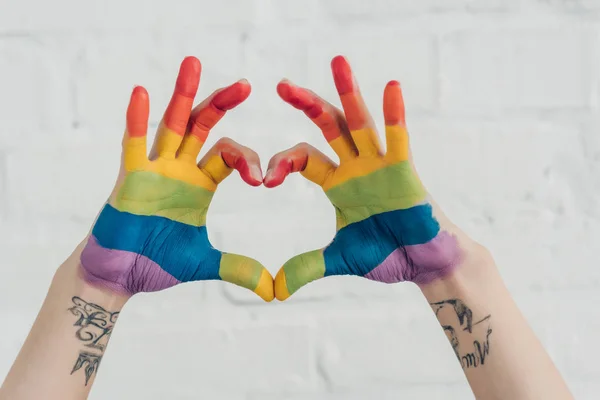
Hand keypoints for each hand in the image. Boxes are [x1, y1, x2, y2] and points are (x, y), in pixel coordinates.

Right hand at [80, 56, 273, 300]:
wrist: (120, 275)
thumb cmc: (156, 263)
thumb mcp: (204, 262)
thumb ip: (238, 269)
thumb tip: (273, 290)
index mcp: (200, 184)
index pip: (229, 155)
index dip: (248, 160)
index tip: (263, 178)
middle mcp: (179, 169)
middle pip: (203, 127)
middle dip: (222, 104)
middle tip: (247, 84)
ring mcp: (154, 170)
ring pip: (171, 125)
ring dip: (182, 95)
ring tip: (194, 63)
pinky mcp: (130, 178)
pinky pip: (133, 145)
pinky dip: (136, 120)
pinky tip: (142, 92)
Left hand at [264, 56, 462, 299]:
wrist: (424, 264)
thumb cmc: (387, 255)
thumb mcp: (340, 259)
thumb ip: (307, 267)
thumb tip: (274, 291)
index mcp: (337, 183)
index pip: (302, 159)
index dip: (281, 163)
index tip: (265, 181)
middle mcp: (356, 167)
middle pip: (327, 127)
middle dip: (305, 104)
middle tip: (280, 85)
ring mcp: (380, 165)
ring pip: (360, 123)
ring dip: (348, 93)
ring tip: (336, 62)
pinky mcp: (405, 172)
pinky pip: (399, 139)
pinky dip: (396, 115)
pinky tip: (391, 87)